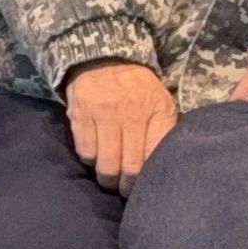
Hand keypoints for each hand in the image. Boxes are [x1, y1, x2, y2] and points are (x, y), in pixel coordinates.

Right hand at [66, 61, 179, 187]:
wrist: (105, 58)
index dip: (149, 177)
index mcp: (155, 109)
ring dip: (107, 178)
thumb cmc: (138, 88)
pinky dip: (90, 160)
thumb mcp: (161, 102)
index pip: (154, 155)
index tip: (145, 185)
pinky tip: (96, 157)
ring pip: (106, 163)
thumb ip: (165, 129)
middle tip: (124, 189)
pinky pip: (86, 151)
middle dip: (126, 185)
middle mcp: (130, 112)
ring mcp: (104, 113)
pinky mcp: (81, 114)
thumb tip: (166, 164)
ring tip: (109, 179)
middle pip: (129, 166)